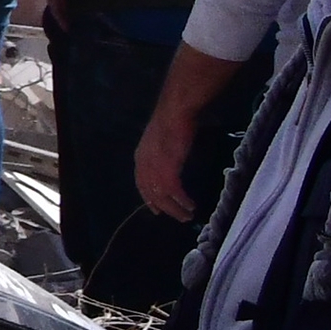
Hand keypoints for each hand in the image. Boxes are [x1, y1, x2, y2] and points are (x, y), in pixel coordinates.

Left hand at [135, 76, 216, 222]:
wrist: (175, 112)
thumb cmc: (172, 121)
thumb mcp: (160, 140)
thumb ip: (161, 153)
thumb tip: (169, 160)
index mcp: (140, 158)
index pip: (142, 184)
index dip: (149, 198)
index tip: (156, 209)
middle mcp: (144, 166)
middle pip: (151, 193)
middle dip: (164, 208)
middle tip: (177, 217)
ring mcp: (154, 169)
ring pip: (162, 196)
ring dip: (175, 208)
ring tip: (186, 216)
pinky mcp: (167, 170)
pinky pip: (173, 192)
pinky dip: (182, 201)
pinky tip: (190, 205)